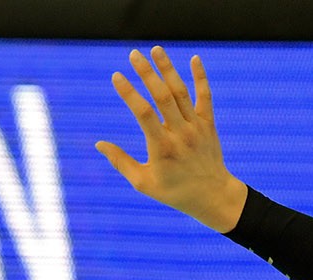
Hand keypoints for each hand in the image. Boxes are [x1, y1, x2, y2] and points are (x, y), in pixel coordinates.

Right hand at [95, 46, 247, 231]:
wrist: (213, 196)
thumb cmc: (175, 192)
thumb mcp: (144, 183)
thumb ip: (121, 162)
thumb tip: (99, 144)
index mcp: (162, 148)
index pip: (143, 114)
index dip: (129, 93)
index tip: (116, 76)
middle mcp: (180, 134)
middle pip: (163, 96)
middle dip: (147, 73)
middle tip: (133, 54)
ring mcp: (196, 128)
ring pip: (181, 93)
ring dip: (168, 69)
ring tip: (155, 49)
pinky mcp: (209, 125)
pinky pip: (205, 97)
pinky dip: (200, 78)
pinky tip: (194, 59)